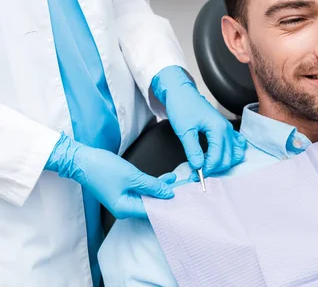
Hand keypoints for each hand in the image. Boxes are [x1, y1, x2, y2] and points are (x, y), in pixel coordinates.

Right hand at [46, 133, 175, 218]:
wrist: (81, 159)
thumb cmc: (103, 168)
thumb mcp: (132, 176)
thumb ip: (152, 186)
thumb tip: (169, 194)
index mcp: (125, 209)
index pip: (152, 211)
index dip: (168, 205)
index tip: (183, 199)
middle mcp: (124, 208)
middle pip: (151, 205)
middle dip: (166, 196)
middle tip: (184, 189)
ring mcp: (123, 200)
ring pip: (147, 197)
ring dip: (160, 188)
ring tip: (176, 180)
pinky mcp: (122, 191)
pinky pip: (141, 191)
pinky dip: (152, 185)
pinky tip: (165, 179)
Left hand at [151, 66, 245, 175]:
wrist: (181, 92)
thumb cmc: (182, 106)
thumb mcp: (184, 130)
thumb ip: (192, 150)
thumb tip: (198, 166)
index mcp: (218, 129)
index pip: (218, 157)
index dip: (207, 168)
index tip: (196, 175)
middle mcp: (226, 129)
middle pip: (228, 158)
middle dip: (215, 168)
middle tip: (199, 172)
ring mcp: (227, 128)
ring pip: (235, 153)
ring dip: (224, 162)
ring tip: (209, 165)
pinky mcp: (224, 128)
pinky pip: (236, 144)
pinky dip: (231, 152)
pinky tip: (219, 155)